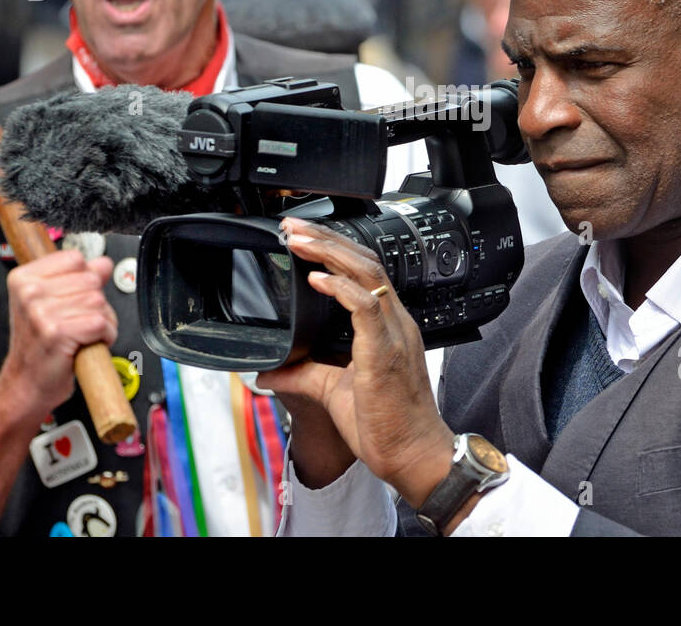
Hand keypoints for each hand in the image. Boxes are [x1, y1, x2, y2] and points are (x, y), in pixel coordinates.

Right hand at [0, 250, 116, 421]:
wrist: (25, 384)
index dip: (84, 279)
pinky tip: (87, 344)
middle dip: (96, 303)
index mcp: (23, 278)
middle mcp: (29, 292)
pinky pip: (101, 323)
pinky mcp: (57, 332)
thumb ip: (79, 278)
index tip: (72, 299)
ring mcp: (41, 312)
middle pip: (91, 279)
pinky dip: (104, 336)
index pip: (75, 258)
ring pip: (99, 302)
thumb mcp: (51, 303)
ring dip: (102, 321)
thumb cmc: (39, 346)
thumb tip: (102, 263)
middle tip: (78, 322)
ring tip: (82, 334)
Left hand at [255, 217, 454, 506]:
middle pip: (365, 261)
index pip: (365, 271)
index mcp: (387, 325)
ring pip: (367, 273)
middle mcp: (394, 322)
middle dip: (327, 238)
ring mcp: (393, 334)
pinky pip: (365, 308)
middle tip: (292, 226)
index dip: (335, 248)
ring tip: (298, 240)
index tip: (302, 237)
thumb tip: (267, 372)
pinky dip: (339, 289)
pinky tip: (316, 278)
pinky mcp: (384, 352)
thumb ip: (303, 375)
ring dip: (330, 252)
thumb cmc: (386, 424)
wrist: (413, 455)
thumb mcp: (333, 391)